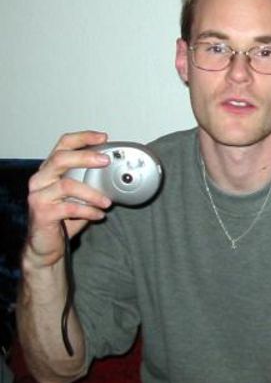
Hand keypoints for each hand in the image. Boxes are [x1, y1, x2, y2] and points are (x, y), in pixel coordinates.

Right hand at [25, 131, 111, 267]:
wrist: (48, 245)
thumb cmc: (64, 218)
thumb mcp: (79, 196)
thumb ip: (92, 184)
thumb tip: (119, 175)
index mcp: (50, 170)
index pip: (63, 145)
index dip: (83, 138)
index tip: (103, 137)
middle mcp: (40, 179)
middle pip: (60, 159)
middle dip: (85, 157)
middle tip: (106, 161)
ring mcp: (38, 195)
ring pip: (67, 185)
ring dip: (92, 193)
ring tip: (108, 203)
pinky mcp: (41, 212)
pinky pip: (69, 208)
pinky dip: (88, 211)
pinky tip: (99, 215)